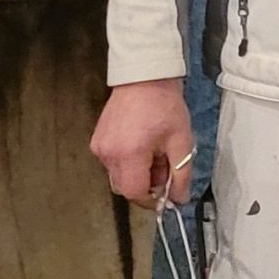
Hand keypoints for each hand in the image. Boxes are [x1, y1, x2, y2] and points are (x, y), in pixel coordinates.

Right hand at [90, 78, 194, 207]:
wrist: (145, 78)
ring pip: (118, 176)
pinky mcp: (97, 141)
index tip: (166, 194)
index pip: (134, 192)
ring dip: (138, 172)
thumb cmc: (164, 106)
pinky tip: (143, 145)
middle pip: (125, 187)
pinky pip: (112, 163)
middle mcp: (108, 154)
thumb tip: (179, 199)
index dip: (151, 199)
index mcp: (129, 154)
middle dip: (146, 185)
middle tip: (164, 167)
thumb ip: (181, 174)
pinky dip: (128, 162)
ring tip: (155, 151)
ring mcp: (100, 147)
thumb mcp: (181, 141)